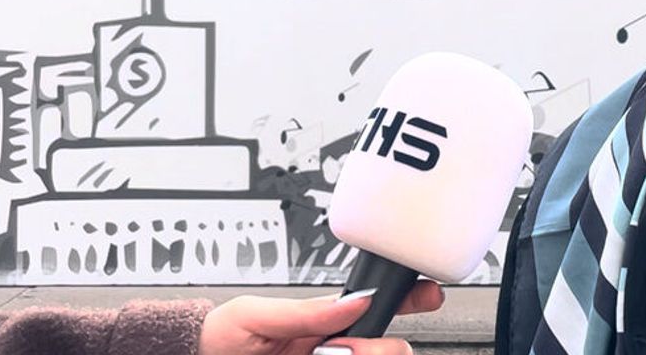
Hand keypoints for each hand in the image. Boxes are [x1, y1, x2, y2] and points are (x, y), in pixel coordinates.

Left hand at [197, 280, 444, 354]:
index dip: (410, 299)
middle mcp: (334, 349)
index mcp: (323, 322)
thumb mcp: (254, 315)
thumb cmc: (217, 340)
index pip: (378, 308)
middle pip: (391, 346)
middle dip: (380, 345)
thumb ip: (303, 310)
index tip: (428, 296)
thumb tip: (352, 300)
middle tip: (344, 349)